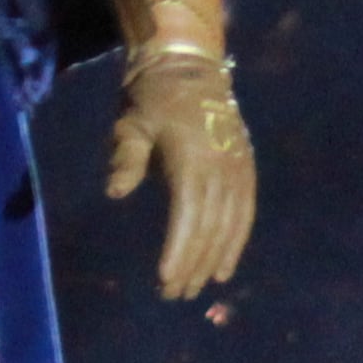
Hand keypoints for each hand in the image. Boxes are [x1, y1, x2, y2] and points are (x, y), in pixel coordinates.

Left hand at [107, 52, 254, 300]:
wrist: (190, 67)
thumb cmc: (152, 98)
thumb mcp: (131, 123)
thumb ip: (126, 158)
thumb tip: (115, 192)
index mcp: (193, 160)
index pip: (188, 216)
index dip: (178, 249)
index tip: (166, 278)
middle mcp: (223, 170)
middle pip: (210, 228)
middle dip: (192, 264)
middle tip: (173, 294)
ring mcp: (239, 170)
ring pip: (231, 226)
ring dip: (213, 260)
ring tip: (195, 289)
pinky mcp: (247, 170)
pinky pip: (245, 214)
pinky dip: (236, 243)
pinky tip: (224, 267)